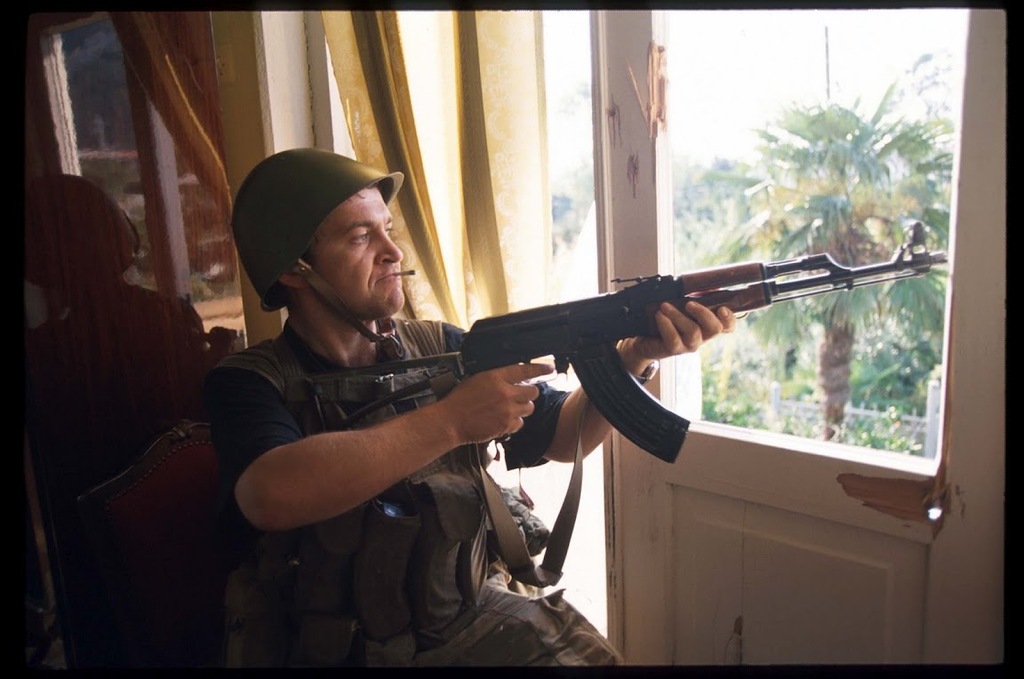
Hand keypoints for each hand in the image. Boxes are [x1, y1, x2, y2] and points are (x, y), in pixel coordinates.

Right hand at [436, 362, 554, 443]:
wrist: (451, 421)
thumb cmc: (459, 399)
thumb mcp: (477, 379)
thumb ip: (496, 378)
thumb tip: (511, 379)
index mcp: (496, 377)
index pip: (525, 370)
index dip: (540, 369)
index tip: (550, 369)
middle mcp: (505, 392)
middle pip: (533, 392)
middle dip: (529, 393)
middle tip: (521, 395)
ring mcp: (508, 410)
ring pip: (529, 408)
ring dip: (523, 408)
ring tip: (510, 408)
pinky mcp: (506, 426)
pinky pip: (520, 423)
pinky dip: (515, 422)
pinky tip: (504, 420)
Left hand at [620, 301, 734, 366]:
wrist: (644, 339)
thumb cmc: (665, 319)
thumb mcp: (680, 305)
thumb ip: (693, 297)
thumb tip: (702, 286)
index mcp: (707, 324)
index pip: (728, 325)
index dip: (729, 318)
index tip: (722, 308)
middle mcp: (702, 336)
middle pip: (715, 328)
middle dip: (704, 313)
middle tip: (689, 303)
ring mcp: (689, 344)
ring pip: (693, 331)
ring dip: (678, 315)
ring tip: (664, 306)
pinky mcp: (674, 349)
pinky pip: (674, 338)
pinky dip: (666, 324)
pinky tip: (659, 316)